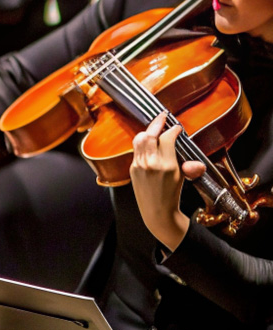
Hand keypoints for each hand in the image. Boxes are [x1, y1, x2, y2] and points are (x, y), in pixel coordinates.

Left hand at [131, 115, 193, 250]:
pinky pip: (136, 149)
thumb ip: (190, 167)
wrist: (156, 211)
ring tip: (155, 127)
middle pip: (150, 135)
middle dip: (157, 123)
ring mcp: (139, 165)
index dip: (173, 130)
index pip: (167, 138)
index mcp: (166, 165)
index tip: (177, 127)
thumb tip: (198, 163)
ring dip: (147, 131)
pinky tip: (148, 141)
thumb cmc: (171, 195)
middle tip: (163, 117)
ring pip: (139, 140)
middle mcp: (151, 163)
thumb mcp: (184, 179)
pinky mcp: (132, 168)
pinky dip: (142, 142)